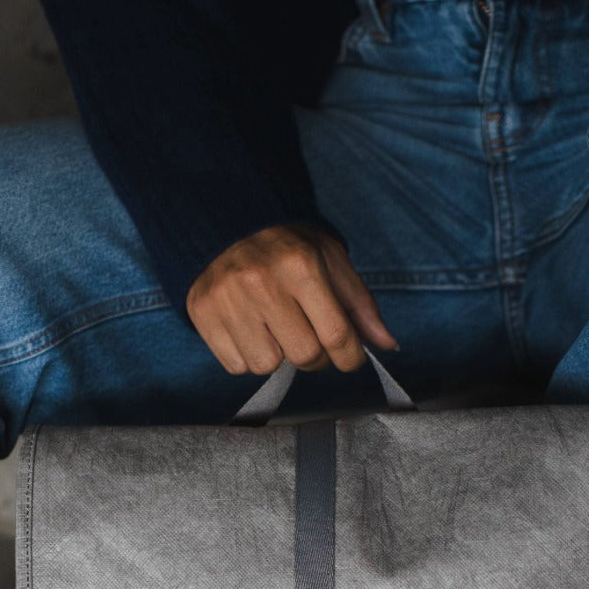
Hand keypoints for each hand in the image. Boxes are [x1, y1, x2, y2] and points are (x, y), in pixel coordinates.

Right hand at [186, 224, 396, 375]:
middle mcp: (262, 282)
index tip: (349, 357)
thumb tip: (387, 344)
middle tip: (309, 336)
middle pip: (305, 356)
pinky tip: (249, 328)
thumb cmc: (287, 247)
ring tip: (274, 327)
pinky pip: (236, 365)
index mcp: (301, 265)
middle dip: (315, 356)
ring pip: (267, 366)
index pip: (337, 335)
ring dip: (278, 356)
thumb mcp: (330, 260)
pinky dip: (247, 356)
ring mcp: (227, 299)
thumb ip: (360, 305)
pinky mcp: (202, 313)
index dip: (350, 357)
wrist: (227, 222)